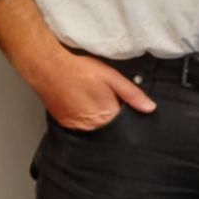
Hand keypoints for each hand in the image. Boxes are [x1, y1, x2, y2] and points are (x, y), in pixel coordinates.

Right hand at [38, 52, 156, 130]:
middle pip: (109, 130)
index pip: (124, 126)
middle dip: (112, 119)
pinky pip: (81, 128)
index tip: (123, 107)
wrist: (48, 68)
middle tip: (104, 100)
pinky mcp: (64, 125)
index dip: (127, 116)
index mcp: (106, 116)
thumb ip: (132, 94)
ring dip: (98, 120)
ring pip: (95, 130)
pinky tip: (81, 105)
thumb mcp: (112, 78)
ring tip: (91, 100)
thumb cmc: (79, 71)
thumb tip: (150, 108)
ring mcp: (75, 128)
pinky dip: (85, 120)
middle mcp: (90, 127)